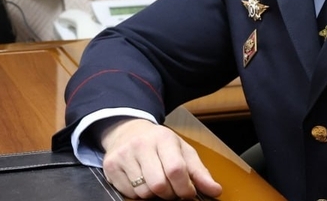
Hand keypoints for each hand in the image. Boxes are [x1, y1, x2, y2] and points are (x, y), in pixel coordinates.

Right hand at [99, 118, 222, 198]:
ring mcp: (124, 155)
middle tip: (171, 189)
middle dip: (169, 194)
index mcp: (164, 138)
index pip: (176, 169)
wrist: (127, 131)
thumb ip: (200, 172)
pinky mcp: (110, 166)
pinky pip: (128, 193)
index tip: (188, 192)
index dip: (184, 188)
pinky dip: (138, 193)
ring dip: (153, 194)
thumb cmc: (160, 144)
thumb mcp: (183, 151)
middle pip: (159, 185)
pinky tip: (140, 181)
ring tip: (155, 182)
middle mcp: (141, 145)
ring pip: (143, 192)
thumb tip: (216, 191)